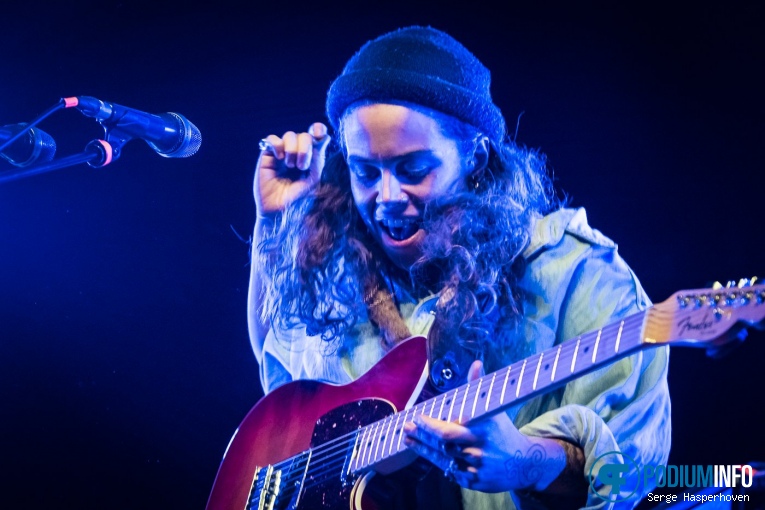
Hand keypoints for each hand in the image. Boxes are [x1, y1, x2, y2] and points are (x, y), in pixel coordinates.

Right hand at [254, 122, 329, 218]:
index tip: (318, 134)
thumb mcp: (313, 178)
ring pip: (289, 135)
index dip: (318, 129)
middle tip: (302, 166)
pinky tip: (279, 158)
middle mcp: (297, 152)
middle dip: (305, 148)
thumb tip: (323, 138)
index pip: (316, 136)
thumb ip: (318, 158)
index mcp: (311, 157)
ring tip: (290, 166)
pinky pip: (272, 139)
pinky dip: (278, 145)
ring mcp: (282, 153)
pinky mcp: (267, 155)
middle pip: (304, 135)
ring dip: (293, 149)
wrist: (280, 210)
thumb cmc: (299, 197)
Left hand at [403, 361, 566, 492]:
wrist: (524, 463)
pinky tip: (427, 454)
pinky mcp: (476, 482)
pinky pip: (452, 474)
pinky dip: (440, 464)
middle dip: (422, 436)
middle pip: (443, 444)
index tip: (418, 417)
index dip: (430, 425)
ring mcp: (477, 468)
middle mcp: (479, 449)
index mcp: (483, 429)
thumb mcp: (494, 409)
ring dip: (424, 450)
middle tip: (407, 428)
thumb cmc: (502, 431)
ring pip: (444, 460)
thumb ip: (479, 387)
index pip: (449, 429)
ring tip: (408, 440)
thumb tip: (476, 364)